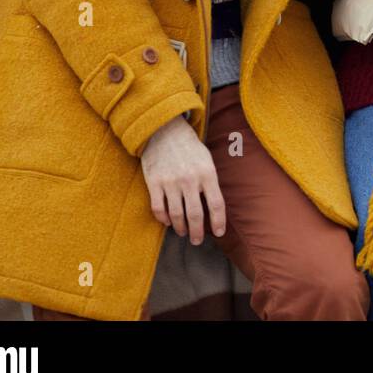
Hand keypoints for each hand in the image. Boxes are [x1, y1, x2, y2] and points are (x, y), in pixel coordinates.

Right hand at [140, 116, 225, 245]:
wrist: (165, 131)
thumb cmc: (190, 148)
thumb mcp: (207, 160)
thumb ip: (210, 182)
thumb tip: (213, 208)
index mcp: (207, 173)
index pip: (216, 204)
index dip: (219, 221)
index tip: (219, 233)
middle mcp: (190, 179)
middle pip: (195, 214)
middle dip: (197, 232)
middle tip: (197, 241)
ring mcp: (171, 181)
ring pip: (176, 214)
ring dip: (180, 228)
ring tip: (183, 233)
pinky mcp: (154, 182)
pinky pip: (158, 208)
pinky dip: (163, 219)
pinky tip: (168, 222)